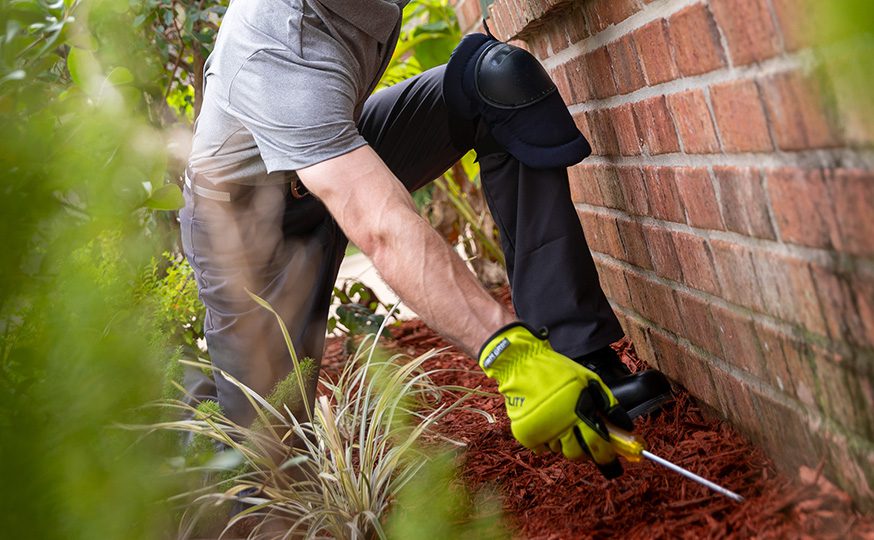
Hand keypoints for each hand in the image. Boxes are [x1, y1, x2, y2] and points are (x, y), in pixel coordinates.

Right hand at [478, 322, 633, 477]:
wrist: (522, 364)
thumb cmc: (556, 370)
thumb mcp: (589, 380)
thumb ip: (608, 403)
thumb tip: (624, 426)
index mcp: (578, 412)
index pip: (597, 445)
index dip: (605, 455)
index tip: (608, 457)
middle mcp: (560, 426)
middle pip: (577, 454)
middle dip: (583, 449)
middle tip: (583, 438)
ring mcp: (542, 431)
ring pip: (559, 451)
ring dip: (563, 442)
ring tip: (561, 424)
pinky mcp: (525, 434)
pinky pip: (541, 449)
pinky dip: (546, 441)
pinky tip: (546, 425)